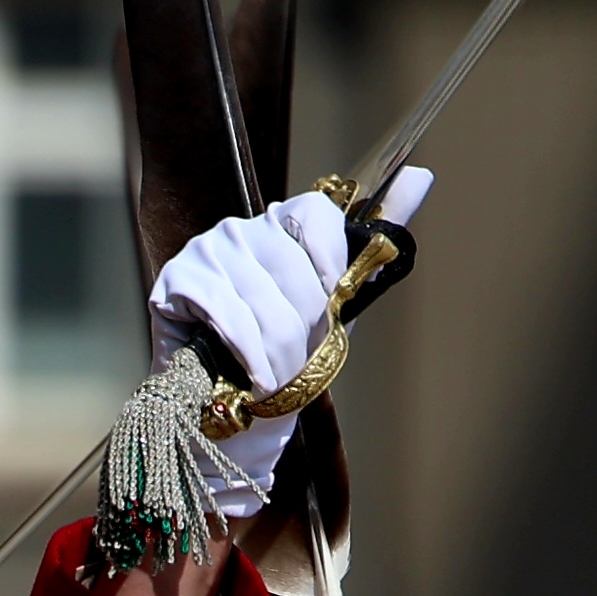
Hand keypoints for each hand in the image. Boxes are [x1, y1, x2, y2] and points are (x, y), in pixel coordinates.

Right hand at [146, 169, 431, 511]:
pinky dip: (243, 348)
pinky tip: (250, 376)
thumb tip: (422, 172)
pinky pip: (223, 307)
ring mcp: (204, 252)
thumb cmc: (293, 361)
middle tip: (298, 368)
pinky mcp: (174, 282)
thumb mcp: (343, 298)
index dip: (328, 266)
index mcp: (280, 223)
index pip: (315, 213)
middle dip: (302, 327)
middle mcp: (240, 229)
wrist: (243, 422)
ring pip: (259, 293)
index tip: (329, 310)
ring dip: (274, 350)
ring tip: (274, 381)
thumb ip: (379, 234)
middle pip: (289, 263)